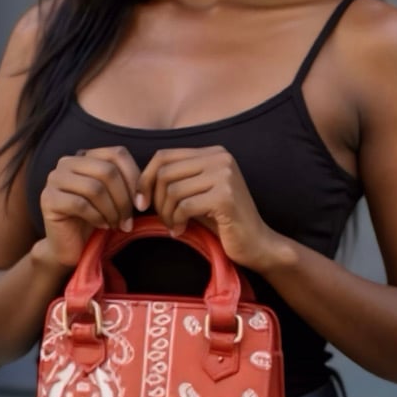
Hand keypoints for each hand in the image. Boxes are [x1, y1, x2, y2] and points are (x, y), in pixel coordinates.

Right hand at [40, 146, 140, 265]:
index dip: (134, 177)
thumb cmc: (97, 219)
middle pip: (107, 170)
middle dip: (123, 199)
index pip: (117, 153)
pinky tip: (102, 226)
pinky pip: (80, 204)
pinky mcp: (48, 200)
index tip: (142, 203)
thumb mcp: (116, 196)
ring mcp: (54, 179)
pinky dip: (97, 217)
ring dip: (112, 210)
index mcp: (86, 155)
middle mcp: (67, 162)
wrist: (70, 246)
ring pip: (94, 188)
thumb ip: (128, 182)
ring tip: (116, 224)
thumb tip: (148, 182)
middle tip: (128, 220)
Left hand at [135, 146, 277, 271]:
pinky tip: (181, 231)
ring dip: (166, 213)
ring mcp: (225, 175)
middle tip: (163, 219)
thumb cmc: (222, 221)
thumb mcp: (197, 193)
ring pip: (172, 190)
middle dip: (155, 199)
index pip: (164, 156)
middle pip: (165, 172)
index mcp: (213, 152)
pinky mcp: (225, 197)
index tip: (140, 202)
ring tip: (173, 226)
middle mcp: (220, 157)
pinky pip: (184, 206)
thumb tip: (138, 181)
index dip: (145, 178)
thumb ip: (175, 180)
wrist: (257, 244)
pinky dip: (177, 221)